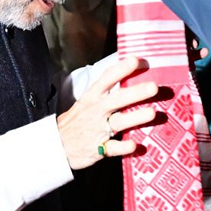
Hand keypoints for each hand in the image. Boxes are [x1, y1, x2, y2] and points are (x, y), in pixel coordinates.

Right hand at [58, 55, 159, 169]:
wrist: (56, 147)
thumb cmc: (76, 122)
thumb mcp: (85, 103)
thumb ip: (105, 93)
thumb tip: (129, 78)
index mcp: (92, 97)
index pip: (107, 79)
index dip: (122, 69)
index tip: (137, 61)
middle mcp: (96, 111)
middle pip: (117, 99)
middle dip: (135, 92)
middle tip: (153, 87)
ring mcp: (97, 130)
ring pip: (118, 122)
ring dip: (135, 117)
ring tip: (152, 113)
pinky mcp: (98, 149)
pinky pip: (113, 148)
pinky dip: (123, 147)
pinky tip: (135, 145)